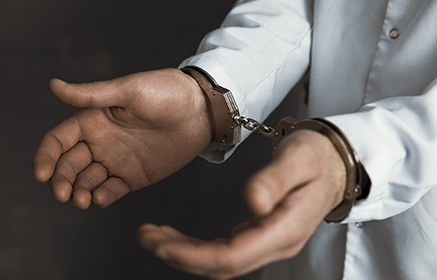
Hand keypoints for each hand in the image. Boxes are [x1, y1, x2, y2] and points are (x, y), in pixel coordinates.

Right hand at [33, 68, 211, 208]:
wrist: (201, 110)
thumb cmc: (165, 92)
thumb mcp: (128, 90)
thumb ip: (91, 95)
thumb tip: (53, 85)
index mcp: (93, 120)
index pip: (58, 141)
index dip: (46, 157)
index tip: (42, 174)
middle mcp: (101, 142)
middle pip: (69, 165)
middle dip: (61, 180)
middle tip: (62, 194)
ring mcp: (117, 161)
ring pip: (87, 181)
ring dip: (79, 192)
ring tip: (82, 199)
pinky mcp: (134, 176)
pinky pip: (112, 190)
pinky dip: (102, 196)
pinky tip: (99, 198)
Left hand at [138, 130, 345, 279]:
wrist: (335, 162)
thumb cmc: (318, 157)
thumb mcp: (299, 159)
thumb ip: (275, 180)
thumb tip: (252, 203)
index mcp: (285, 229)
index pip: (233, 256)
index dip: (193, 255)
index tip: (160, 243)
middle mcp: (277, 243)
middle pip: (222, 265)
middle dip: (180, 256)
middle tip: (146, 237)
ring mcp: (270, 241)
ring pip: (222, 261)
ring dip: (186, 253)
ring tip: (154, 236)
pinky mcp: (263, 235)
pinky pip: (227, 250)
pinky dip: (199, 248)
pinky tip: (180, 238)